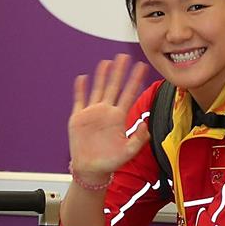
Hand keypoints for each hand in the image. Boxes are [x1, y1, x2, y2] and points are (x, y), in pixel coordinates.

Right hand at [68, 54, 148, 182]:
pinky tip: (83, 78)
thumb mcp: (128, 152)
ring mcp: (92, 113)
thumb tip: (145, 125)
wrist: (91, 169)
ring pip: (98, 89)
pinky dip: (81, 89)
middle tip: (124, 56)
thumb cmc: (110, 162)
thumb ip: (138, 139)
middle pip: (114, 86)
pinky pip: (80, 100)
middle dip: (120, 71)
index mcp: (118, 118)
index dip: (135, 80)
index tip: (141, 66)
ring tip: (106, 62)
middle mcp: (106, 112)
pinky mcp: (79, 118)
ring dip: (101, 75)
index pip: (129, 94)